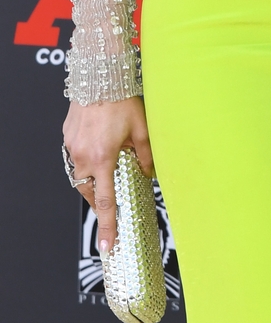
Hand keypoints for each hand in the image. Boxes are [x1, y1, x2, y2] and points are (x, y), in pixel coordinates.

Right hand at [63, 96, 152, 255]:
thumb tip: (151, 173)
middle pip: (88, 191)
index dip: (107, 225)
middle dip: (99, 200)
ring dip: (92, 180)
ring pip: (79, 175)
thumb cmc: (122, 100)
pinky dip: (85, 161)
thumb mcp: (142, 128)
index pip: (105, 201)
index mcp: (102, 158)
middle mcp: (83, 156)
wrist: (99, 76)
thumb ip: (147, 154)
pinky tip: (98, 148)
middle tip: (111, 203)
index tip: (107, 245)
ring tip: (106, 174)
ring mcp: (72, 147)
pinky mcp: (67, 137)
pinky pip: (75, 158)